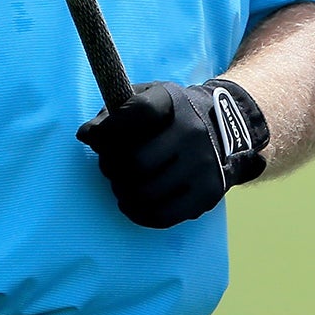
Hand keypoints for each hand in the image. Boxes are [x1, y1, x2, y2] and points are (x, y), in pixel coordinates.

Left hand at [77, 79, 269, 228]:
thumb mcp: (146, 98)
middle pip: (135, 162)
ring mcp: (202, 164)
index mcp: (173, 100)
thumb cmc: (170, 116)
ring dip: (122, 193)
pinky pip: (162, 215)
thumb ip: (113, 113)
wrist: (227, 130)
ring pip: (145, 192)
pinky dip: (138, 213)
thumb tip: (87, 136)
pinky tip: (133, 204)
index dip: (108, 131)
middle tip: (110, 168)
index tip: (95, 138)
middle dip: (111, 168)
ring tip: (122, 186)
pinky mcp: (207, 192)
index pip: (136, 113)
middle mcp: (192, 130)